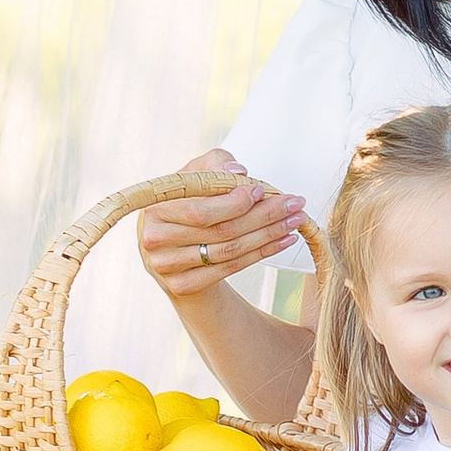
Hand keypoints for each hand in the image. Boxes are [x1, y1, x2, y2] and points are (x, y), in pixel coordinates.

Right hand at [140, 147, 307, 298]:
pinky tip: (282, 241)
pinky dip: (261, 254)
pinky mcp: (183, 286)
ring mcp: (167, 267)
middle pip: (221, 231)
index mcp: (156, 208)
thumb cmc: (188, 202)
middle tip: (295, 205)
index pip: (202, 210)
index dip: (236, 202)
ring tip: (294, 222)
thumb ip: (215, 165)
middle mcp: (155, 239)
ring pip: (230, 251)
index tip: (264, 190)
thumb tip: (238, 173)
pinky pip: (230, 268)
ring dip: (268, 235)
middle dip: (264, 216)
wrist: (172, 245)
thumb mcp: (196, 176)